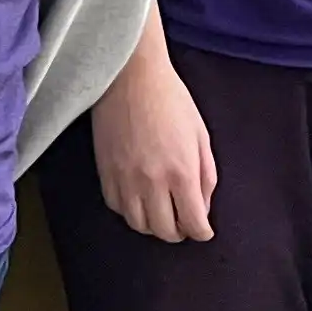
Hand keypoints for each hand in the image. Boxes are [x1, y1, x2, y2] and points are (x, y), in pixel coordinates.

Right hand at [92, 47, 218, 243]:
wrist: (130, 78)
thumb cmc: (171, 100)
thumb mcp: (201, 135)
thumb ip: (206, 175)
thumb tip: (202, 205)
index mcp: (182, 171)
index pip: (194, 223)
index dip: (202, 232)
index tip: (203, 229)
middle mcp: (152, 181)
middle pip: (165, 231)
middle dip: (178, 232)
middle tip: (183, 223)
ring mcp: (125, 178)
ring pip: (138, 224)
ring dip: (153, 225)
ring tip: (161, 214)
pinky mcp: (105, 171)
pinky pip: (116, 206)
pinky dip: (130, 210)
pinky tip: (139, 199)